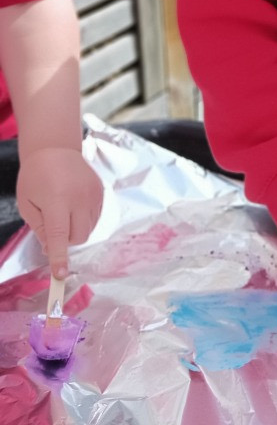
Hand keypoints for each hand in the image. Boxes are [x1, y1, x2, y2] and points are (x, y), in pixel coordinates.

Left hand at [16, 147, 102, 278]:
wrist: (56, 149)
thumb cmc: (36, 176)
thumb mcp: (27, 203)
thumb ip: (39, 228)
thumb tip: (52, 247)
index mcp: (57, 200)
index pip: (60, 235)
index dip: (59, 256)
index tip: (60, 275)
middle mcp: (79, 198)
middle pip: (79, 236)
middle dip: (66, 241)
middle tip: (53, 231)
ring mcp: (93, 194)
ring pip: (88, 229)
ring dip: (75, 230)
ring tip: (62, 213)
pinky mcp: (101, 192)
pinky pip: (95, 217)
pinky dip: (84, 220)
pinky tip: (73, 207)